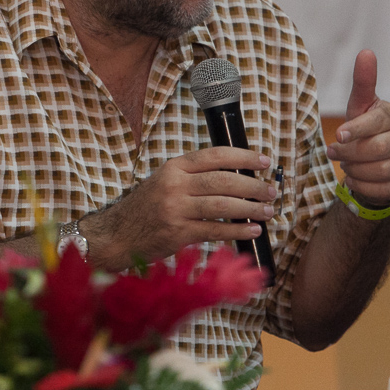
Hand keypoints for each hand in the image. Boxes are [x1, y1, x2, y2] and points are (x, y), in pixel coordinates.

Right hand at [81, 146, 276, 270]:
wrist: (118, 234)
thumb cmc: (147, 207)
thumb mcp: (165, 181)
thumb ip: (194, 176)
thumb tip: (238, 176)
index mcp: (174, 167)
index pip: (214, 156)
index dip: (243, 157)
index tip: (264, 161)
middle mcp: (174, 184)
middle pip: (222, 180)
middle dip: (252, 185)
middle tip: (271, 190)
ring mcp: (175, 209)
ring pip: (222, 205)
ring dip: (250, 208)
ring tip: (267, 210)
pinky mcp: (177, 233)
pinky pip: (215, 230)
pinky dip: (237, 231)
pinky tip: (252, 230)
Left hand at [326, 50, 389, 206]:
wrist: (377, 159)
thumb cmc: (365, 127)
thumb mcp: (360, 106)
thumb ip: (363, 82)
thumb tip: (366, 52)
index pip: (375, 123)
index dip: (354, 130)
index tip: (337, 136)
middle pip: (378, 150)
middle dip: (350, 153)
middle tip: (333, 153)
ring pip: (381, 171)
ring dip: (355, 170)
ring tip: (345, 164)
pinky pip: (385, 190)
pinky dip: (365, 187)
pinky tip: (355, 179)